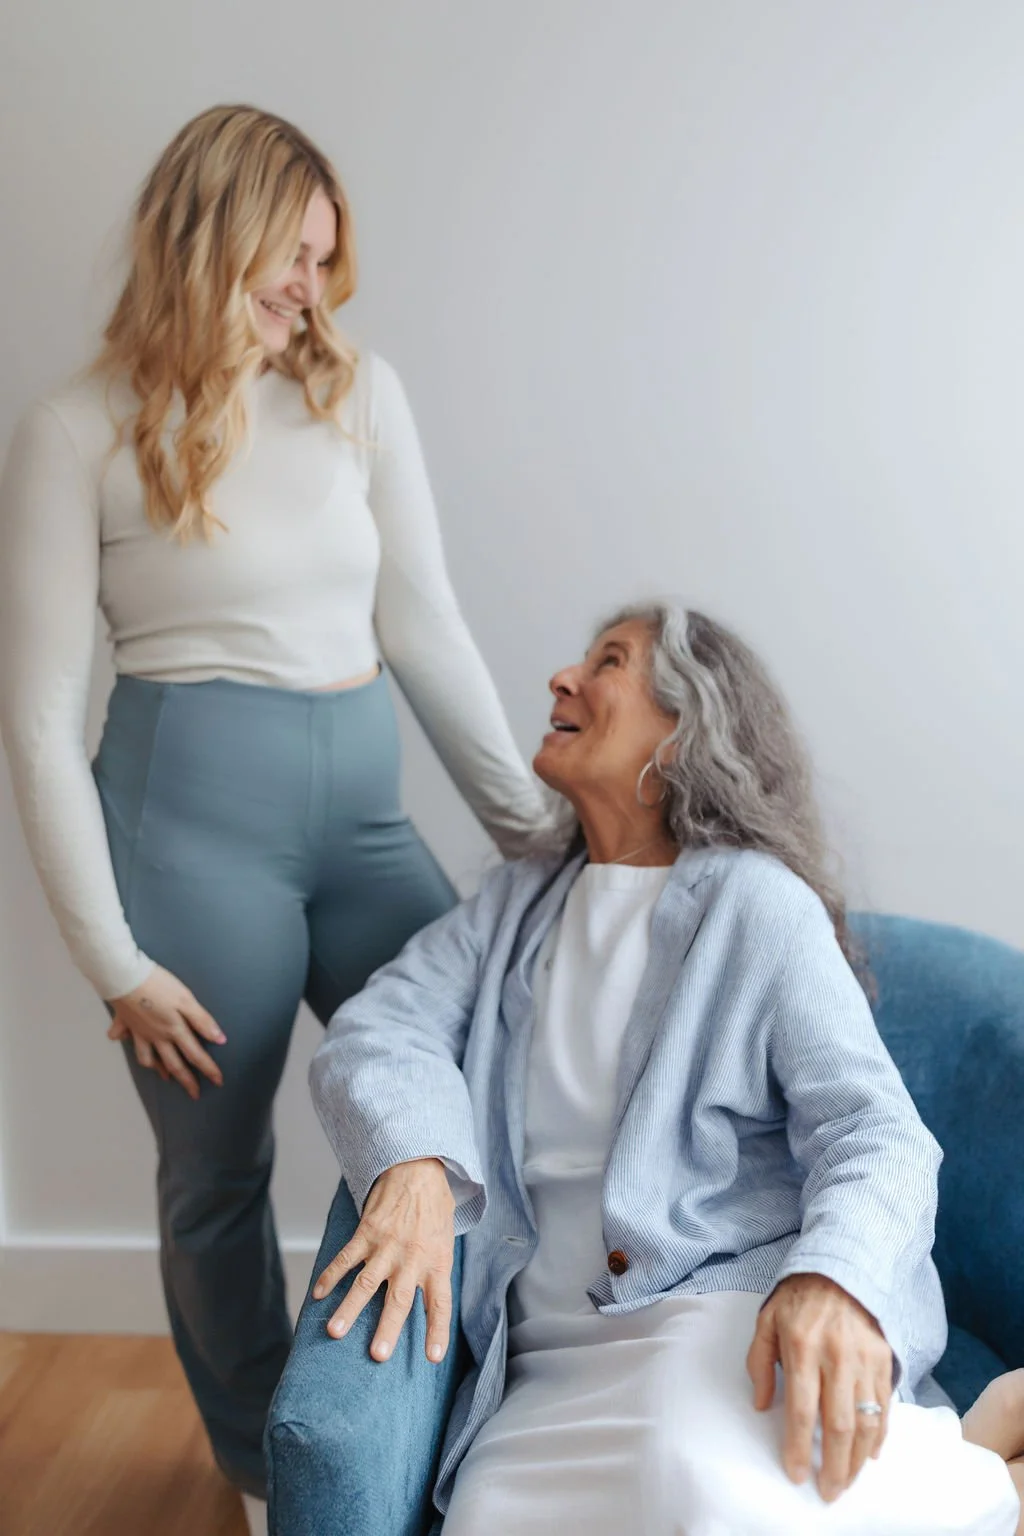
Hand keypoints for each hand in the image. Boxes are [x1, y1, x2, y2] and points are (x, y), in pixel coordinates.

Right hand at [107, 964, 225, 1099]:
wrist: (125, 977)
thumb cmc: (159, 985)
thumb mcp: (186, 1000)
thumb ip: (202, 1020)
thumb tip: (220, 1039)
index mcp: (174, 1031)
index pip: (195, 1055)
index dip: (208, 1069)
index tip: (218, 1081)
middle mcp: (156, 1036)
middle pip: (173, 1063)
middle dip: (186, 1080)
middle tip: (194, 1094)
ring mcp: (139, 1032)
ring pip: (147, 1057)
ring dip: (156, 1068)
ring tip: (163, 1076)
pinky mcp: (124, 1021)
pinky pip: (123, 1036)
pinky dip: (123, 1039)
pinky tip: (122, 1039)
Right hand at [312, 1158, 454, 1364]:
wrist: (419, 1167)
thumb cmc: (435, 1206)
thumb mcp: (446, 1238)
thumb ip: (435, 1267)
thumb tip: (428, 1298)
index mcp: (437, 1262)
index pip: (440, 1303)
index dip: (437, 1331)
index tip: (433, 1357)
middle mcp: (412, 1258)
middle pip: (400, 1300)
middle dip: (387, 1329)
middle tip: (377, 1355)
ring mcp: (388, 1246)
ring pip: (366, 1283)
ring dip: (349, 1309)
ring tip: (334, 1331)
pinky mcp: (367, 1232)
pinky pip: (346, 1258)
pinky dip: (330, 1275)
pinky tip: (318, 1293)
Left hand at [746, 1273, 892, 1502]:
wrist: (842, 1266)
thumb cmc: (798, 1298)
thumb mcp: (767, 1321)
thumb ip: (759, 1363)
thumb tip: (760, 1406)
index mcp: (801, 1347)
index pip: (800, 1410)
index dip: (797, 1447)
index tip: (796, 1474)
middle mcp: (836, 1357)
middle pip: (838, 1425)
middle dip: (833, 1466)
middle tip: (828, 1492)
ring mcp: (864, 1359)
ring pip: (866, 1422)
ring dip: (857, 1459)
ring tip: (847, 1482)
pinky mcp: (884, 1359)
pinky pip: (884, 1407)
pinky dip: (879, 1435)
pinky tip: (870, 1455)